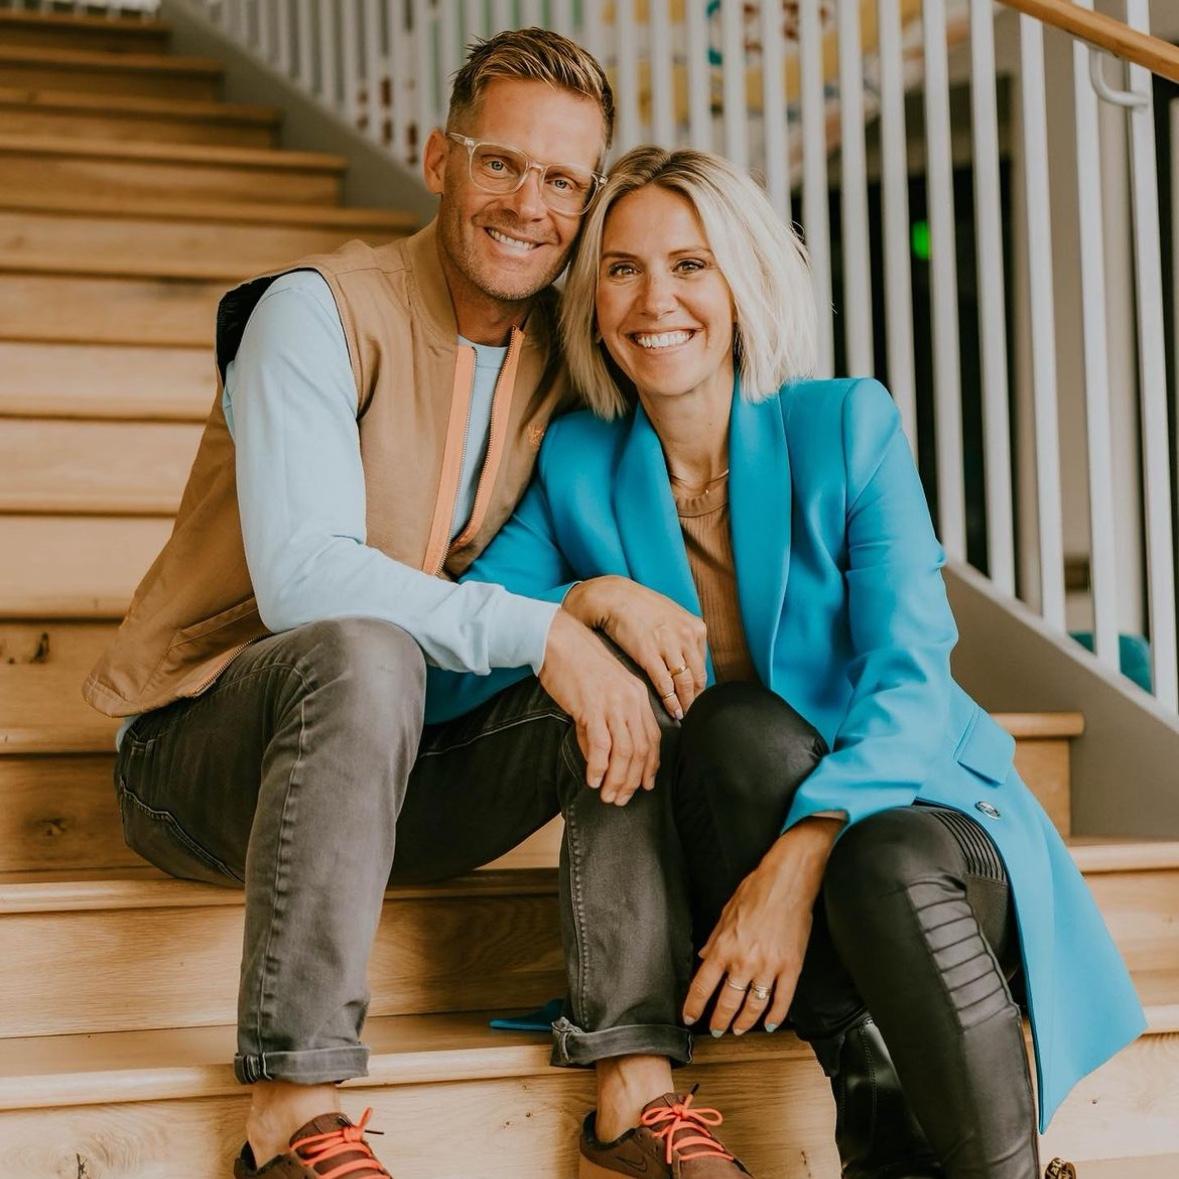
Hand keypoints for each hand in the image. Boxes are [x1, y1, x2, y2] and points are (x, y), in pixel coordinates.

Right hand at [539, 609, 661, 804]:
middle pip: (641, 750)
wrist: (557, 641)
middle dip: (632, 780)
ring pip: (625, 752)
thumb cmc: (576, 665)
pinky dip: (598, 768)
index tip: (644, 785)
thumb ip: (602, 724)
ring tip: (607, 796)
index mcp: (638, 696)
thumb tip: (598, 758)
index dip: (650, 766)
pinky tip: (592, 780)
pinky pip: (601, 746)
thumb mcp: (600, 693)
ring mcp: (613, 704)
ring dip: (616, 780)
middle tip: (621, 799)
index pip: (653, 738)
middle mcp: (631, 701)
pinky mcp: (592, 707)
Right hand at [564, 576, 707, 718]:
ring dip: (684, 703)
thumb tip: (689, 659)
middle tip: (692, 712)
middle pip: (697, 677)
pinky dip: (670, 701)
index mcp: (695, 628)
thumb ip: (684, 636)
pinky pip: (665, 684)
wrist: (614, 597)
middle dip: (695, 698)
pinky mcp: (649, 654)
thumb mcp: (672, 615)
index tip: (695, 697)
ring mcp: (669, 645)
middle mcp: (686, 636)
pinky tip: (671, 710)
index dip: (699, 686)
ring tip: (683, 715)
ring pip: (684, 683)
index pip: (702, 665)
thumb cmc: (640, 607)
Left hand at [683, 817, 842, 1035]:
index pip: (703, 985)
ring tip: (738, 1029)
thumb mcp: (726, 912)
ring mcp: (770, 966)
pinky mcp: (792, 967)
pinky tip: (769, 1023)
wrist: (787, 881)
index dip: (694, 1006)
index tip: (690, 1017)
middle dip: (719, 1020)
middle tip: (715, 1029)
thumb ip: (714, 939)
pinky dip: (775, 1016)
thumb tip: (705, 958)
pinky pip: (783, 1000)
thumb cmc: (756, 891)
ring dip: (744, 1022)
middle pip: (728, 1002)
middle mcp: (745, 961)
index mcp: (725, 947)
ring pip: (754, 1006)